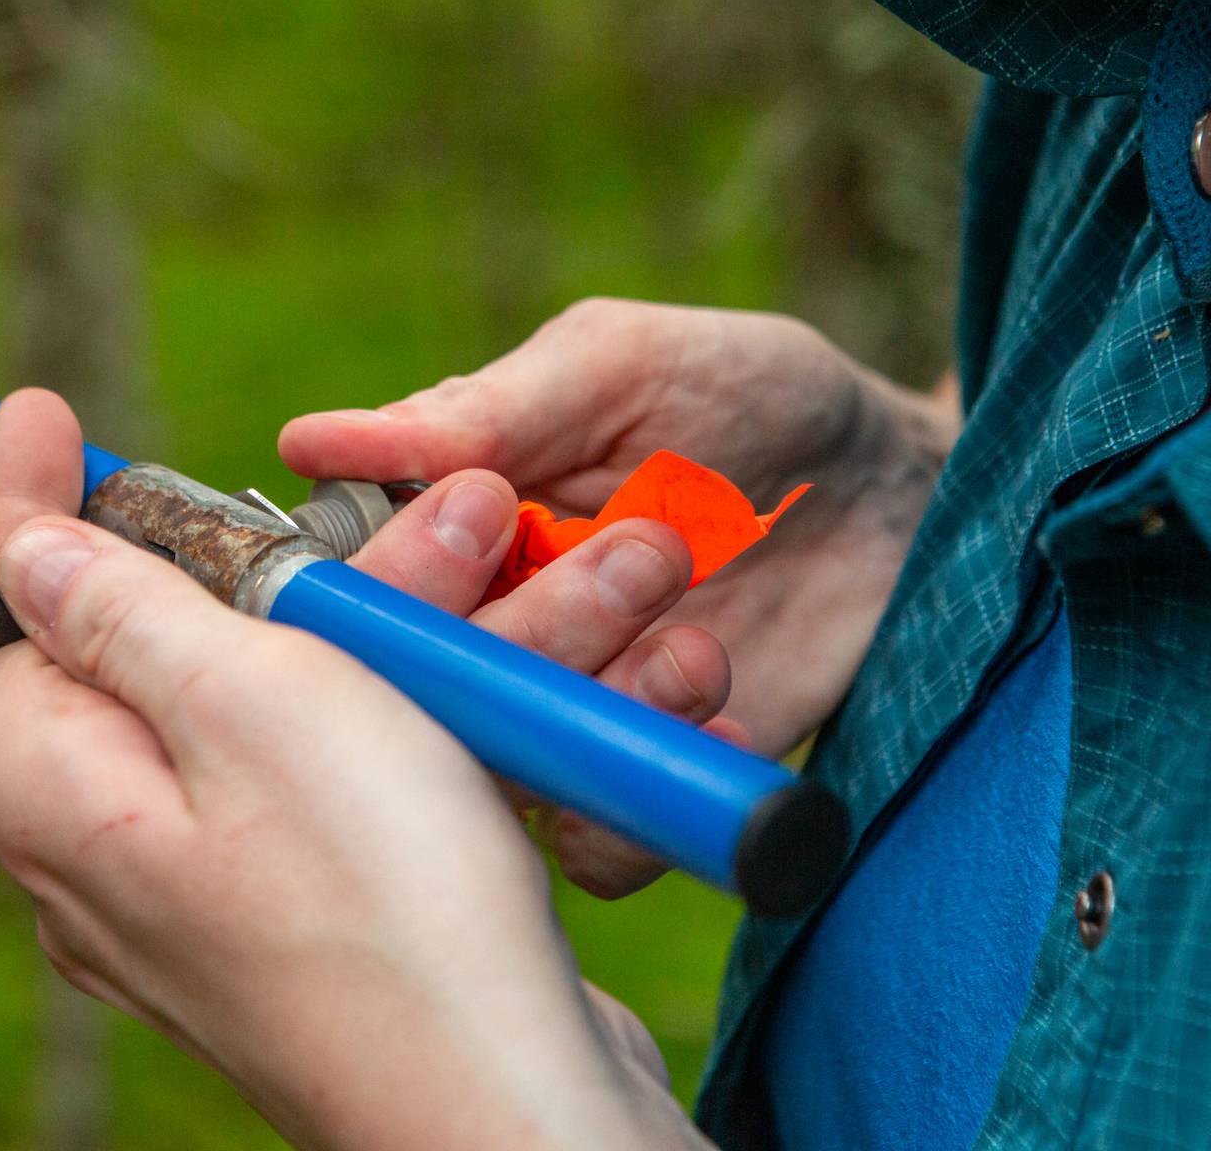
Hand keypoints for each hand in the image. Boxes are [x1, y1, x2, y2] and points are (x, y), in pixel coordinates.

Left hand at [0, 390, 708, 1150]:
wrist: (504, 1097)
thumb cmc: (384, 902)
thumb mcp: (249, 704)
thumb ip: (126, 616)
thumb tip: (27, 558)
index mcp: (60, 793)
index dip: (13, 501)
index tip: (31, 408)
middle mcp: (112, 850)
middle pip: (150, 650)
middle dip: (256, 553)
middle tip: (341, 490)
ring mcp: (207, 892)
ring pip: (259, 704)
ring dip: (358, 618)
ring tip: (474, 543)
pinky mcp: (300, 915)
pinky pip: (320, 773)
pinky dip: (386, 704)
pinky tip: (471, 666)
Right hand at [283, 299, 956, 887]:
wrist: (902, 494)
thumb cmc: (753, 397)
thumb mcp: (622, 368)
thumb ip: (484, 408)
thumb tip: (309, 440)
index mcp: (449, 526)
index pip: (360, 583)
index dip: (399, 574)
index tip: (490, 521)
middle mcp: (485, 627)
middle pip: (428, 685)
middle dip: (532, 629)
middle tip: (647, 551)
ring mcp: (559, 708)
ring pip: (502, 764)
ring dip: (593, 708)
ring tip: (701, 642)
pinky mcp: (635, 775)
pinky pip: (589, 842)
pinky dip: (637, 796)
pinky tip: (722, 715)